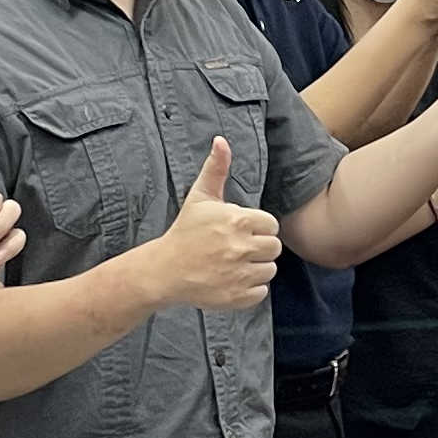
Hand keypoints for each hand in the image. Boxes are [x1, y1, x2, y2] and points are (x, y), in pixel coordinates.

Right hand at [148, 138, 281, 307]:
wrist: (164, 270)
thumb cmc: (185, 231)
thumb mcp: (200, 197)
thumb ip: (216, 168)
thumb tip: (221, 140)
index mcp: (237, 221)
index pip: (271, 225)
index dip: (258, 227)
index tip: (241, 230)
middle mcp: (241, 248)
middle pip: (274, 248)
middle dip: (259, 248)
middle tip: (237, 248)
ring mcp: (239, 275)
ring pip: (269, 271)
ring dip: (256, 268)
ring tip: (234, 264)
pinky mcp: (236, 297)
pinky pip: (261, 292)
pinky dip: (250, 289)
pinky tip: (231, 280)